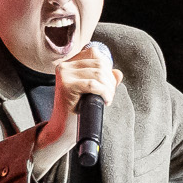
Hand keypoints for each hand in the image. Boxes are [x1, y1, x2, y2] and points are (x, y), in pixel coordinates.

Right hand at [32, 45, 122, 171]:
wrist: (64, 128)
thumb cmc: (79, 110)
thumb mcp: (94, 91)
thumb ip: (106, 80)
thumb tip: (118, 73)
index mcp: (70, 64)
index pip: (95, 54)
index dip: (107, 68)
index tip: (107, 84)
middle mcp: (65, 66)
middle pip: (100, 63)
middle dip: (110, 80)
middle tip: (108, 95)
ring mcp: (64, 74)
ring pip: (99, 73)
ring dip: (109, 88)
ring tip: (106, 99)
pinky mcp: (66, 86)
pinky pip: (93, 84)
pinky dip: (104, 92)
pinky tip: (104, 101)